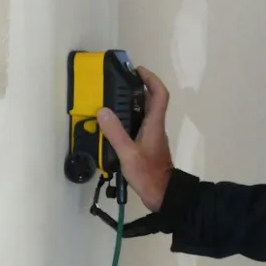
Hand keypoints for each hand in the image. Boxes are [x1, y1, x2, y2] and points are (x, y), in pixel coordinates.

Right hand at [97, 66, 173, 211]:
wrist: (162, 195)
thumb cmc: (148, 173)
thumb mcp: (128, 153)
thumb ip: (115, 132)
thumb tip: (103, 110)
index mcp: (154, 123)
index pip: (160, 94)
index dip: (151, 79)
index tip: (138, 71)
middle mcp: (155, 125)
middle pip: (153, 99)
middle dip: (140, 87)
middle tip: (122, 82)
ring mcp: (153, 135)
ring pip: (147, 111)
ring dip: (135, 101)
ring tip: (115, 99)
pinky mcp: (148, 144)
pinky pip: (141, 123)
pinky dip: (131, 117)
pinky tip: (116, 123)